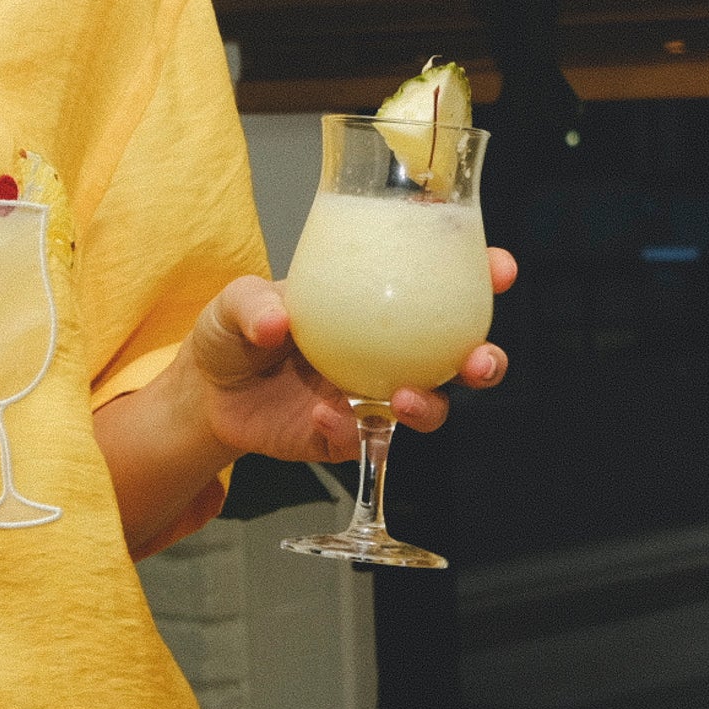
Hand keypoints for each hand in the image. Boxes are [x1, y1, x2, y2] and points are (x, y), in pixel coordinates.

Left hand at [185, 247, 516, 462]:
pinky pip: (365, 440)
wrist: (207, 395)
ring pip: (428, 406)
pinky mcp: (346, 436)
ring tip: (405, 398)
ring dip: (430, 405)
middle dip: (485, 359)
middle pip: (458, 356)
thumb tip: (277, 322)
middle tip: (480, 361)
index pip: (442, 287)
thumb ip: (252, 305)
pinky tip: (324, 418)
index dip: (481, 276)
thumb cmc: (232, 334)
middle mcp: (387, 353)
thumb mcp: (234, 304)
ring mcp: (371, 397)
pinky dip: (350, 431)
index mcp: (374, 306)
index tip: (500, 269)